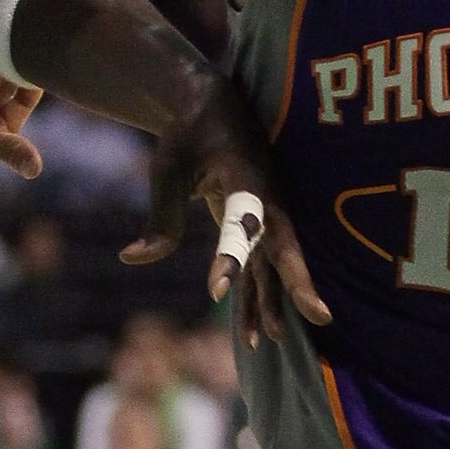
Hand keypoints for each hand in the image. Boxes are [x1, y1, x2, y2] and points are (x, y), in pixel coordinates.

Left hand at [121, 77, 327, 347]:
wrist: (216, 106)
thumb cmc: (189, 134)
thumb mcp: (169, 166)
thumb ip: (161, 214)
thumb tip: (133, 258)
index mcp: (246, 178)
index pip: (242, 222)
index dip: (231, 256)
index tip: (215, 290)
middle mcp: (267, 201)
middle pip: (284, 249)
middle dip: (297, 284)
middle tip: (317, 316)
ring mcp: (268, 217)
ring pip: (274, 268)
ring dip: (273, 304)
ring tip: (266, 342)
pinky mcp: (259, 230)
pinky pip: (262, 271)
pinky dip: (259, 302)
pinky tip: (257, 337)